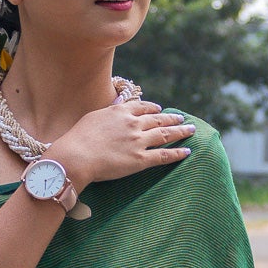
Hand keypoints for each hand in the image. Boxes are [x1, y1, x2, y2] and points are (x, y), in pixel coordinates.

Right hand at [47, 98, 194, 188]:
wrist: (77, 155)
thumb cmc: (78, 137)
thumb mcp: (93, 116)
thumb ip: (109, 112)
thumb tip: (116, 107)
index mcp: (121, 112)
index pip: (143, 107)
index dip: (154, 108)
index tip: (160, 109)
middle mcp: (133, 124)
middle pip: (159, 119)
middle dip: (172, 118)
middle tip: (182, 118)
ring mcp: (139, 141)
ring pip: (165, 134)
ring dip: (180, 131)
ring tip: (191, 130)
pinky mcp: (140, 160)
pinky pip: (164, 155)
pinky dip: (177, 153)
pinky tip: (187, 152)